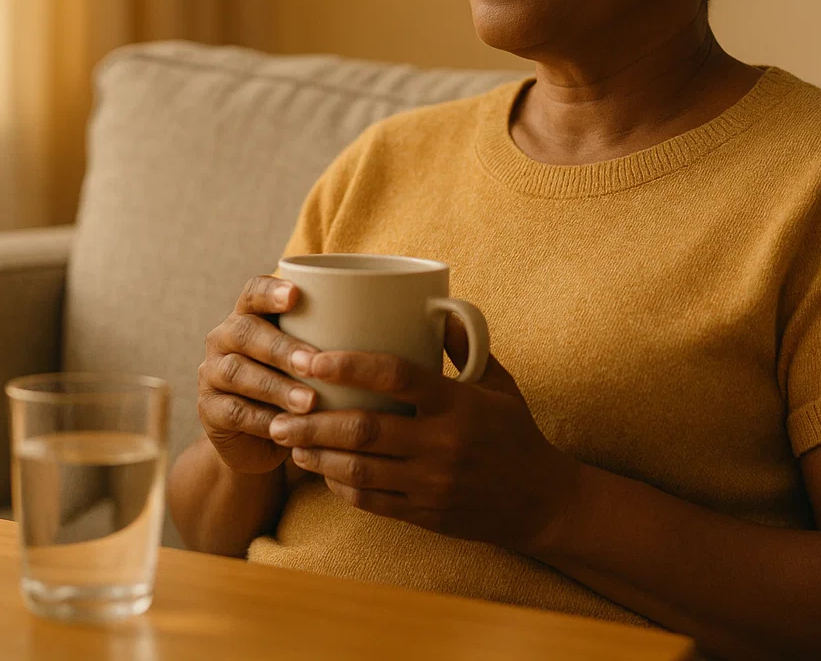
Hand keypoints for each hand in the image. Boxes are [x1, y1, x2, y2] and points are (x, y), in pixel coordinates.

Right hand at [198, 276, 319, 474]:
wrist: (263, 438)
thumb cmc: (300, 386)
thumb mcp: (315, 360)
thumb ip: (334, 339)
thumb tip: (394, 325)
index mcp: (250, 314)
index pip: (253, 291)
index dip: (271, 292)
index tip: (296, 295)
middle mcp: (225, 337)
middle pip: (246, 332)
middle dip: (281, 348)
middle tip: (313, 363)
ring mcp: (212, 373)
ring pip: (238, 373)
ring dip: (275, 387)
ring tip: (310, 402)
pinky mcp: (209, 410)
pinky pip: (234, 412)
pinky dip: (263, 420)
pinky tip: (288, 429)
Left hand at [266, 320, 581, 552]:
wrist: (540, 502)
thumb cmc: (515, 432)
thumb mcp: (499, 384)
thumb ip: (466, 347)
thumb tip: (437, 306)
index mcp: (458, 404)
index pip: (396, 376)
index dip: (350, 365)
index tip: (313, 359)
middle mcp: (442, 444)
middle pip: (364, 429)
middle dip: (313, 421)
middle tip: (281, 412)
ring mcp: (431, 483)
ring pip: (358, 469)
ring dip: (316, 455)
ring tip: (288, 442)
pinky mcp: (424, 513)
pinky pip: (370, 501)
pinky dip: (339, 486)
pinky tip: (321, 472)